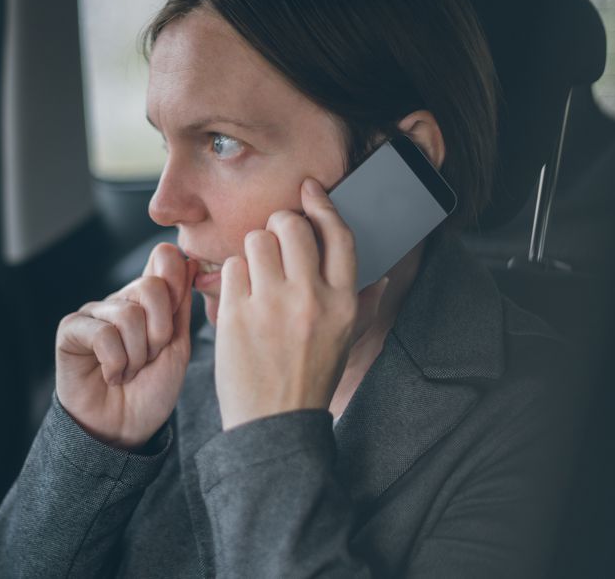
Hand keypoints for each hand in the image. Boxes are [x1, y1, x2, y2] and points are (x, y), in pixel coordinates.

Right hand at [55, 243, 197, 449]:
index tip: (176, 322)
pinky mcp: (71, 330)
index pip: (164, 259)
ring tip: (129, 371)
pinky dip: (115, 363)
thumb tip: (188, 261)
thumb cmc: (151, 391)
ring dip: (136, 355)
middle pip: (151, 288)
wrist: (125, 430)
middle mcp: (120, 300)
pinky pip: (102, 333)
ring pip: (127, 315)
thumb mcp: (177, 347)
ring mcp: (94, 313)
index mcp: (148, 300)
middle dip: (159, 333)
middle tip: (149, 359)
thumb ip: (180, 306)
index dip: (177, 284)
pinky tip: (111, 376)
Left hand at [214, 178, 388, 429]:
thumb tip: (383, 274)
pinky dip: (233, 278)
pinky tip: (240, 299)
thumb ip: (363, 303)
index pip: (339, 233)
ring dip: (254, 252)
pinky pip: (231, 268)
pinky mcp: (236, 316)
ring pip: (256, 240)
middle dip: (279, 226)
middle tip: (274, 244)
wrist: (274, 423)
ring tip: (257, 278)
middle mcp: (310, 299)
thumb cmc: (309, 378)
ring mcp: (271, 306)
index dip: (323, 204)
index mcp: (343, 302)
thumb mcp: (346, 340)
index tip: (310, 190)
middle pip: (290, 225)